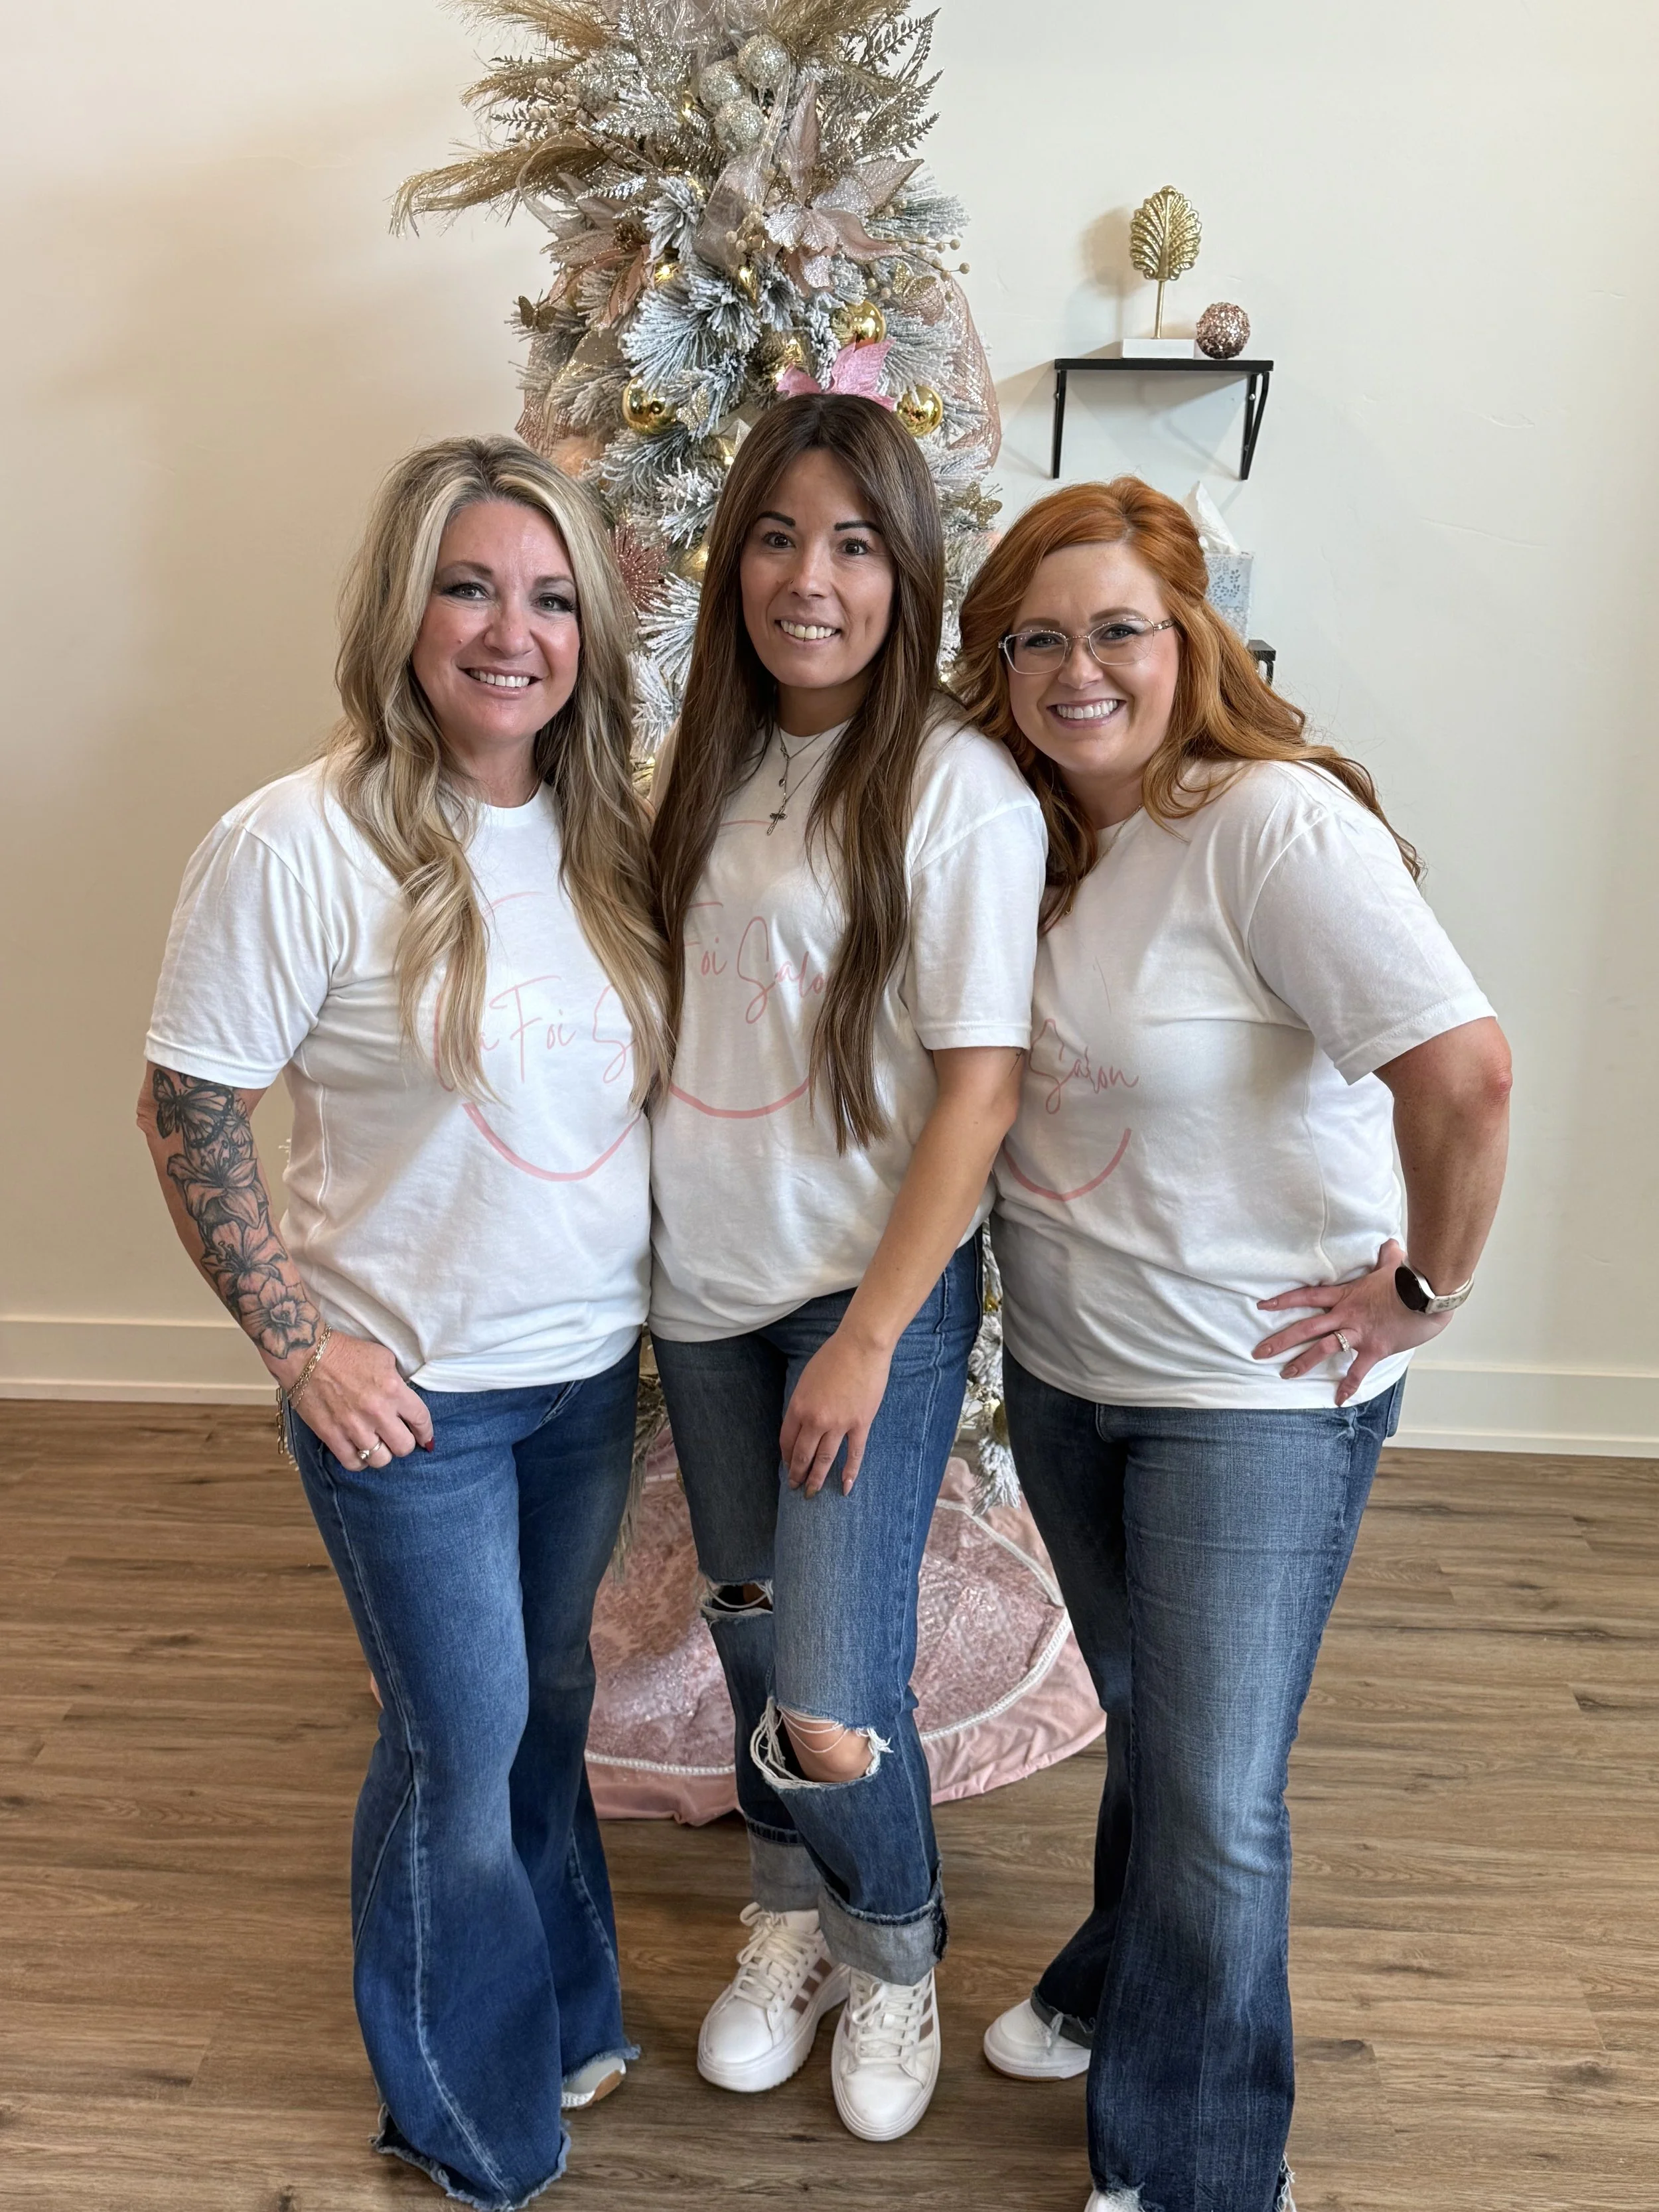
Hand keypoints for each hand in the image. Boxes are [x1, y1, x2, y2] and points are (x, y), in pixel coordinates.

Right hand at [274, 1330, 433, 1468]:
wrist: (306, 1356)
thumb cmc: (346, 1352)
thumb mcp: (383, 1358)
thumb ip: (397, 1382)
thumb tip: (404, 1401)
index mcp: (393, 1390)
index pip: (421, 1420)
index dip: (425, 1433)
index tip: (425, 1438)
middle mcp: (377, 1412)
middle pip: (404, 1447)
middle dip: (404, 1444)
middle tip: (397, 1438)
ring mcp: (354, 1427)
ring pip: (381, 1460)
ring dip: (382, 1453)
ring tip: (377, 1444)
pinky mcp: (332, 1436)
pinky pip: (353, 1463)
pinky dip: (359, 1461)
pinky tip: (359, 1451)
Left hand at [780, 1326, 893, 1496]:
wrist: (861, 1347)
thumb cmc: (833, 1357)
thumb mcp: (807, 1379)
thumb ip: (803, 1403)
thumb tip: (803, 1423)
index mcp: (798, 1406)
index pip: (787, 1440)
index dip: (786, 1456)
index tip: (787, 1465)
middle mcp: (815, 1419)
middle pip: (802, 1454)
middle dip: (797, 1474)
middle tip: (795, 1487)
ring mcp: (838, 1424)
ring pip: (824, 1459)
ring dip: (816, 1478)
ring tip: (811, 1493)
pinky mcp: (860, 1424)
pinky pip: (853, 1454)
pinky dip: (849, 1473)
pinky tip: (844, 1488)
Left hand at [1253, 1238, 1449, 1406]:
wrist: (1428, 1296)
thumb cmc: (1410, 1281)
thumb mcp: (1394, 1265)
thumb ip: (1387, 1256)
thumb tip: (1390, 1243)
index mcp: (1345, 1295)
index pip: (1306, 1296)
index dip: (1283, 1301)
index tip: (1263, 1306)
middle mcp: (1345, 1315)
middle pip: (1305, 1327)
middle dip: (1280, 1340)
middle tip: (1259, 1352)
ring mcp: (1358, 1332)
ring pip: (1322, 1349)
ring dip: (1302, 1363)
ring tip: (1285, 1374)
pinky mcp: (1374, 1348)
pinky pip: (1358, 1370)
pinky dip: (1349, 1386)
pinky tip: (1339, 1399)